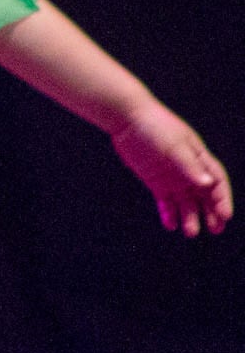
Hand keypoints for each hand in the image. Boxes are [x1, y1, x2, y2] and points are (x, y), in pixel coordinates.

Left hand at [112, 101, 231, 237]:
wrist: (128, 119)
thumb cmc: (156, 127)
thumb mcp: (175, 146)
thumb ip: (190, 166)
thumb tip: (207, 184)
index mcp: (200, 159)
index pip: (218, 183)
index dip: (223, 199)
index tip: (225, 215)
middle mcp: (189, 171)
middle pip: (206, 196)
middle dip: (212, 213)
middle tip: (215, 229)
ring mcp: (173, 177)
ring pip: (186, 202)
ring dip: (190, 217)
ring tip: (191, 232)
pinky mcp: (156, 182)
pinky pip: (165, 202)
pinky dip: (168, 214)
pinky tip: (170, 225)